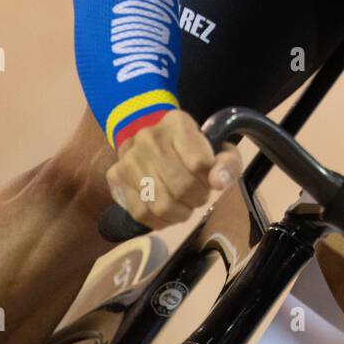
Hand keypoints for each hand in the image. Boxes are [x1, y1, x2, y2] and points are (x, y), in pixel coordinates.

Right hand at [105, 110, 241, 229]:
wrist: (153, 144)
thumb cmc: (191, 149)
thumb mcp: (217, 150)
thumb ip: (227, 163)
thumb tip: (219, 182)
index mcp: (177, 123)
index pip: (200, 162)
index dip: (209, 179)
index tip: (209, 179)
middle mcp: (148, 137)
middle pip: (181, 186)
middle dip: (197, 199)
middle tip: (198, 196)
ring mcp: (129, 157)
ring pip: (161, 204)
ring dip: (180, 213)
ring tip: (184, 205)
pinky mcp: (116, 177)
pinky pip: (141, 213)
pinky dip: (160, 221)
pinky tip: (167, 213)